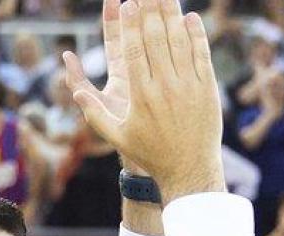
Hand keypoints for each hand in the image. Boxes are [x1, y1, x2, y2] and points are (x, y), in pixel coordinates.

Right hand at [64, 0, 224, 200]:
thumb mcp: (117, 136)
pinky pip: (202, 54)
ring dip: (172, 13)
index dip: (131, 22)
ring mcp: (189, 85)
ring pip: (179, 41)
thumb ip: (94, 112)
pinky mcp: (208, 89)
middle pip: (156, 37)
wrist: (189, 170)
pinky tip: (190, 17)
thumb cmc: (151, 153)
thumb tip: (76, 90)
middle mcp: (165, 86)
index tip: (129, 2)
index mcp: (140, 94)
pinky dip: (197, 34)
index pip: (134, 49)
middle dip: (151, 8)